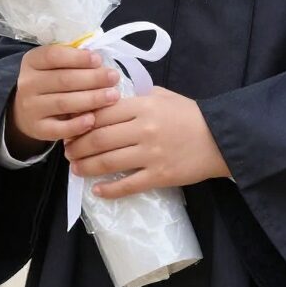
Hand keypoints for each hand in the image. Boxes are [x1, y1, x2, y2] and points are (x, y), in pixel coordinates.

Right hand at [7, 44, 120, 158]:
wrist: (27, 110)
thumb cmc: (51, 80)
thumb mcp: (54, 64)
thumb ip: (72, 60)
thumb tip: (99, 61)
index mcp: (32, 61)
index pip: (53, 56)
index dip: (77, 57)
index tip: (99, 59)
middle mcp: (27, 84)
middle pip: (63, 80)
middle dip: (92, 78)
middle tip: (114, 77)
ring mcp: (30, 108)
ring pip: (63, 103)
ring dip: (91, 99)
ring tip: (113, 96)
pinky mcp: (37, 129)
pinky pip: (58, 129)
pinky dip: (76, 125)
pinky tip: (93, 119)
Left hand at [64, 86, 229, 198]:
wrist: (219, 138)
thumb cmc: (189, 114)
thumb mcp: (162, 95)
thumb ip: (136, 97)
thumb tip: (110, 101)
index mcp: (143, 106)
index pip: (102, 112)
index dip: (81, 121)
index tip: (70, 127)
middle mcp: (143, 129)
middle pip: (99, 138)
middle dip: (77, 146)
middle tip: (67, 151)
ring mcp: (150, 154)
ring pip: (108, 162)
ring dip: (87, 166)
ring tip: (75, 168)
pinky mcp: (159, 176)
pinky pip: (128, 185)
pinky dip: (109, 190)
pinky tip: (97, 190)